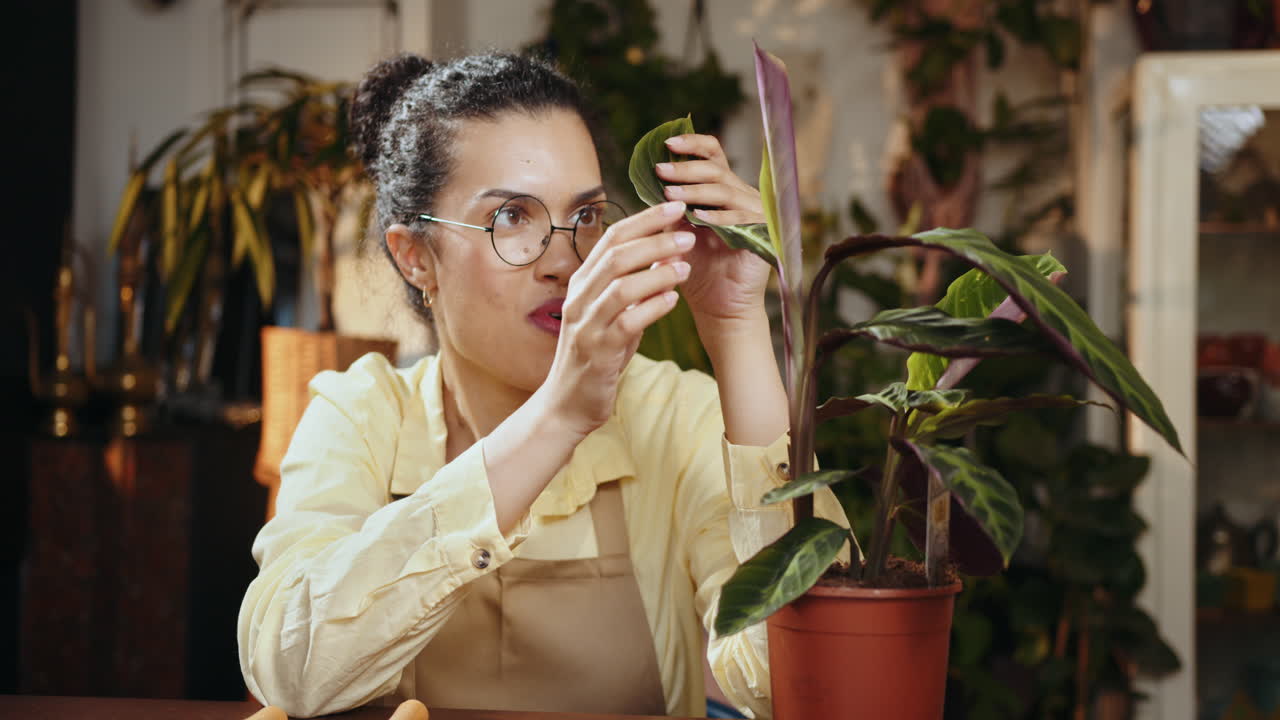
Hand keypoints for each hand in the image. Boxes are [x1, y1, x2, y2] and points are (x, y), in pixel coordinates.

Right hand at [543, 200, 692, 435]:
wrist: (567, 404)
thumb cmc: (596, 357)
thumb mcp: (614, 315)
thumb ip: (634, 287)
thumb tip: (667, 256)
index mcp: (583, 283)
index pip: (612, 238)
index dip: (644, 219)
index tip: (674, 206)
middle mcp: (580, 298)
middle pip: (616, 255)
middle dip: (655, 239)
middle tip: (688, 232)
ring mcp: (586, 325)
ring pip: (621, 286)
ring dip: (656, 272)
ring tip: (687, 266)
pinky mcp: (597, 352)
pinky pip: (626, 322)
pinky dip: (651, 308)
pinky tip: (674, 299)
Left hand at [656, 133, 772, 324]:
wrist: (717, 306)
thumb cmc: (695, 269)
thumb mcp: (676, 231)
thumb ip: (668, 206)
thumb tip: (648, 176)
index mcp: (721, 190)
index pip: (712, 154)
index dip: (692, 145)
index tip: (666, 144)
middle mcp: (741, 196)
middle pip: (716, 168)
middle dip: (686, 168)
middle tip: (661, 170)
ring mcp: (755, 213)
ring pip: (726, 190)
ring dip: (696, 190)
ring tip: (670, 194)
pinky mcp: (765, 234)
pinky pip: (741, 218)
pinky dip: (718, 217)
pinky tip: (697, 218)